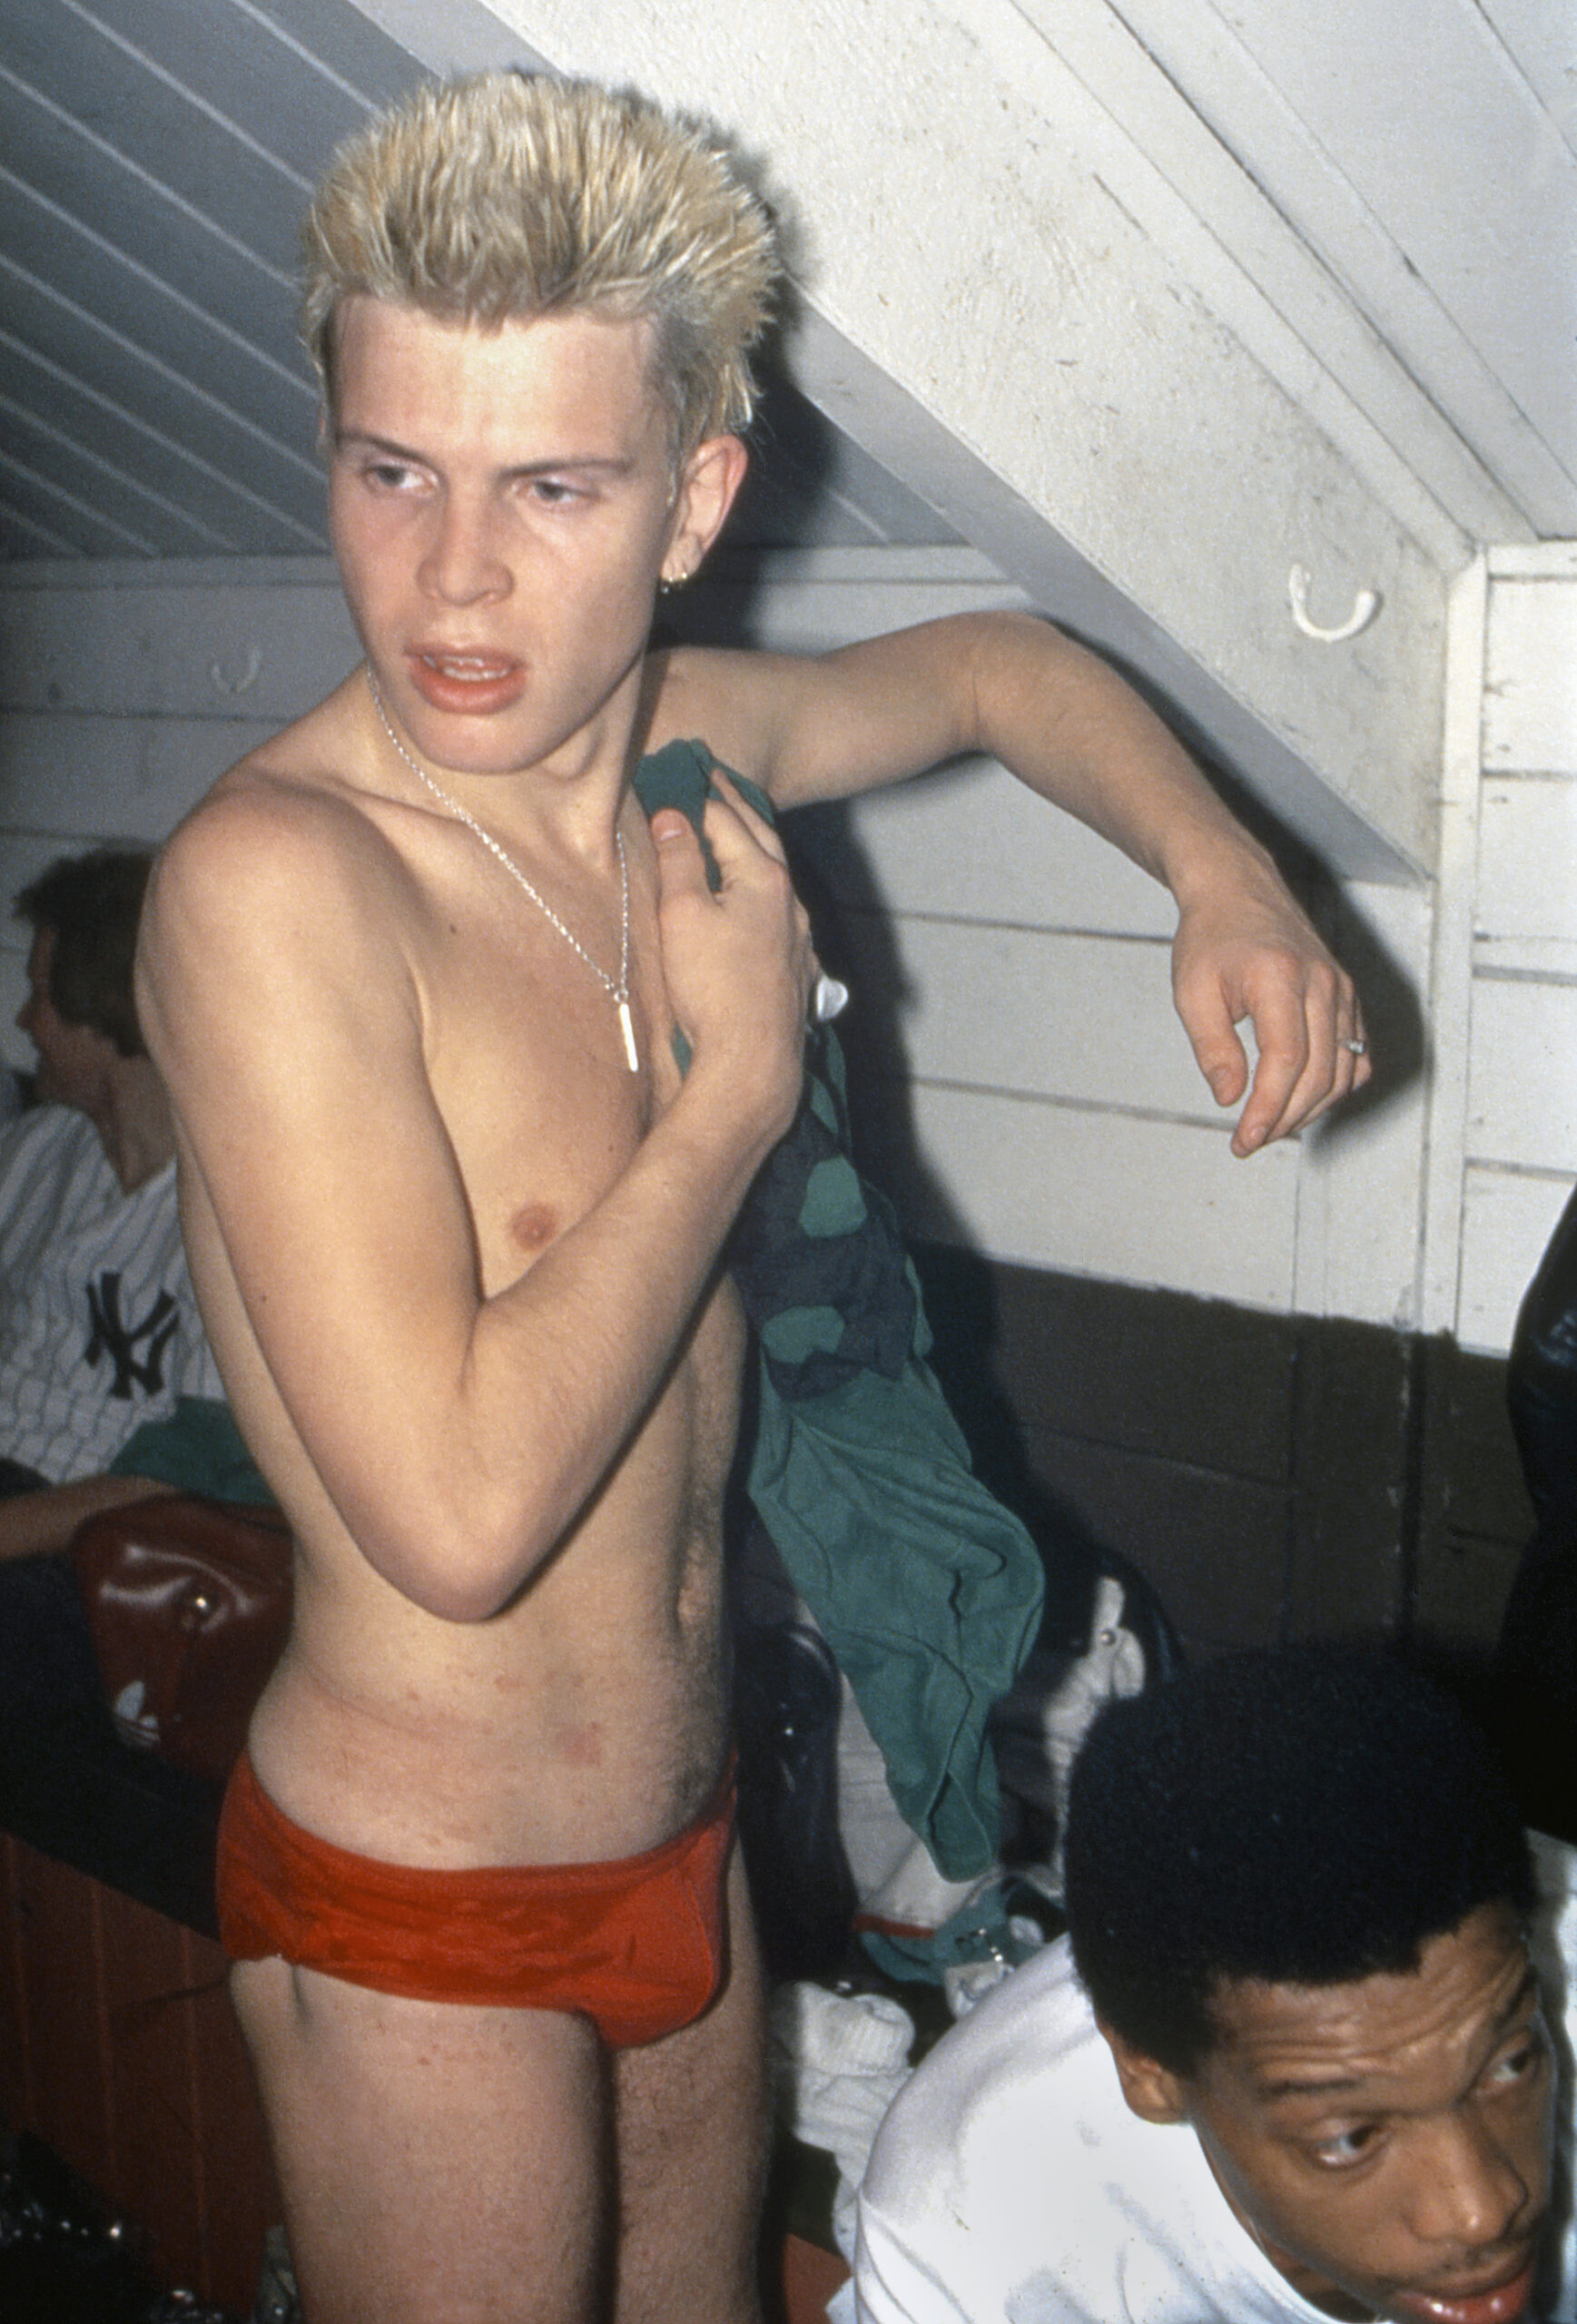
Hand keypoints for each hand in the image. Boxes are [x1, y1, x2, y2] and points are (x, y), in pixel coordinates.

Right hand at [651, 772, 813, 1141]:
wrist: (751, 1061)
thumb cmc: (712, 985)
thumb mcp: (682, 913)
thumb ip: (679, 859)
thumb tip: (672, 816)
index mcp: (763, 877)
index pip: (728, 821)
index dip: (704, 797)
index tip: (690, 774)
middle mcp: (789, 902)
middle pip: (763, 841)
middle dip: (739, 811)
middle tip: (719, 784)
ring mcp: (798, 939)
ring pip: (777, 879)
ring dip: (756, 852)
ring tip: (737, 837)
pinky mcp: (796, 972)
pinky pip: (782, 918)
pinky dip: (766, 897)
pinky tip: (761, 908)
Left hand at [1170, 846, 1369, 1156]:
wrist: (1238, 890)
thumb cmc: (1210, 939)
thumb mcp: (1192, 993)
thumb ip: (1213, 1048)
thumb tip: (1231, 1100)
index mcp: (1281, 978)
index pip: (1286, 1060)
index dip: (1269, 1108)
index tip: (1245, 1139)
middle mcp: (1323, 983)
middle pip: (1320, 1073)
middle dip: (1285, 1118)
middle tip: (1250, 1140)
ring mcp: (1342, 989)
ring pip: (1343, 1070)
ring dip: (1310, 1109)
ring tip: (1270, 1126)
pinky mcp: (1348, 996)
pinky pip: (1356, 1054)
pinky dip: (1335, 1086)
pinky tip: (1302, 1101)